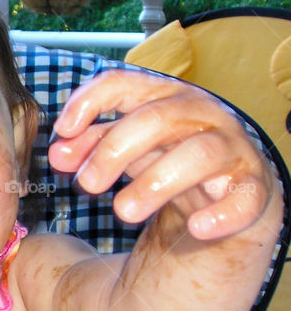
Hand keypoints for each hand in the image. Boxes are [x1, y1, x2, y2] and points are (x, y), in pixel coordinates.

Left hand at [48, 69, 274, 240]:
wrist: (223, 195)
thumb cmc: (164, 161)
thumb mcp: (123, 151)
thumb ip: (91, 148)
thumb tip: (58, 154)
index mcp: (162, 97)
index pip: (123, 82)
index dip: (89, 102)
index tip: (63, 131)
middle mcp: (201, 114)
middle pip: (156, 118)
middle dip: (113, 150)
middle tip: (85, 186)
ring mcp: (231, 149)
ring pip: (199, 153)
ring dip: (154, 183)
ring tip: (121, 212)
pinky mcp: (253, 188)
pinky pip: (245, 197)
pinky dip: (222, 213)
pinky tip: (197, 228)